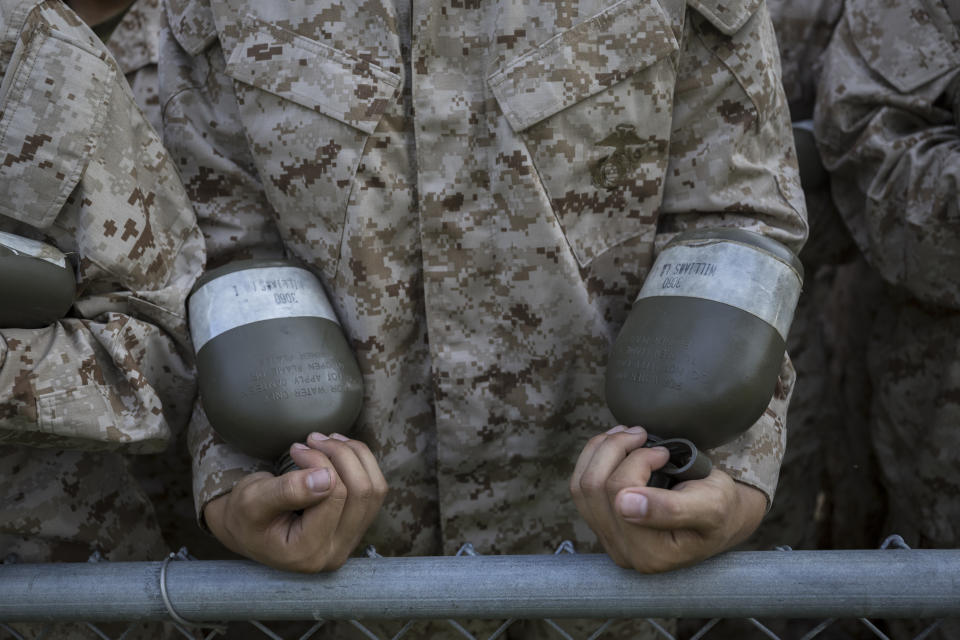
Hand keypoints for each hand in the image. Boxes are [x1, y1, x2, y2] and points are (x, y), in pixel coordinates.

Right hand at [203, 432, 386, 571]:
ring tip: (327, 440)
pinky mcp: (355, 527)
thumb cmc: (245, 514)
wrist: (246, 527)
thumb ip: (287, 491)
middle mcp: (335, 553)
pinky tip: (340, 450)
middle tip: (311, 438)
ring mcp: (349, 541)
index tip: (295, 448)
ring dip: (355, 456)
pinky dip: (363, 464)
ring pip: (375, 489)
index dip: (320, 462)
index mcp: (308, 552)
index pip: (334, 495)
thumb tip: (326, 478)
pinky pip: (375, 491)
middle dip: (341, 454)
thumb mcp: (252, 501)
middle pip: (362, 492)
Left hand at [570, 425, 765, 572]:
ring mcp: (609, 540)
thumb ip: (671, 509)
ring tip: (627, 433)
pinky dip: (593, 458)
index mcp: (650, 554)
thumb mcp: (710, 506)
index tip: (663, 452)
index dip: (637, 460)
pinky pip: (580, 487)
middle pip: (594, 488)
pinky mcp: (602, 524)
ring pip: (582, 485)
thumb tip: (624, 504)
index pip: (619, 494)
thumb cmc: (721, 508)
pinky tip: (614, 443)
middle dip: (615, 449)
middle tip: (643, 433)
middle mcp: (624, 553)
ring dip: (600, 450)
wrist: (722, 514)